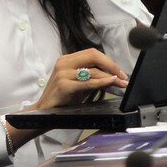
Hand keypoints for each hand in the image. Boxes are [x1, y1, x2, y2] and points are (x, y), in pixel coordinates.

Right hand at [4, 49, 128, 148]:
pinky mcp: (64, 86)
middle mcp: (63, 63)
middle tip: (123, 76)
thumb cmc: (62, 99)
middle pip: (93, 56)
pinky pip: (87, 82)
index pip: (92, 53)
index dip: (108, 61)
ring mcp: (62, 74)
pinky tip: (110, 83)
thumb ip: (91, 77)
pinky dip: (101, 82)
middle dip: (111, 65)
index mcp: (66, 60)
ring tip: (121, 83)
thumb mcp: (77, 84)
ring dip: (110, 76)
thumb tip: (113, 76)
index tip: (120, 71)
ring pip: (92, 70)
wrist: (43, 113)